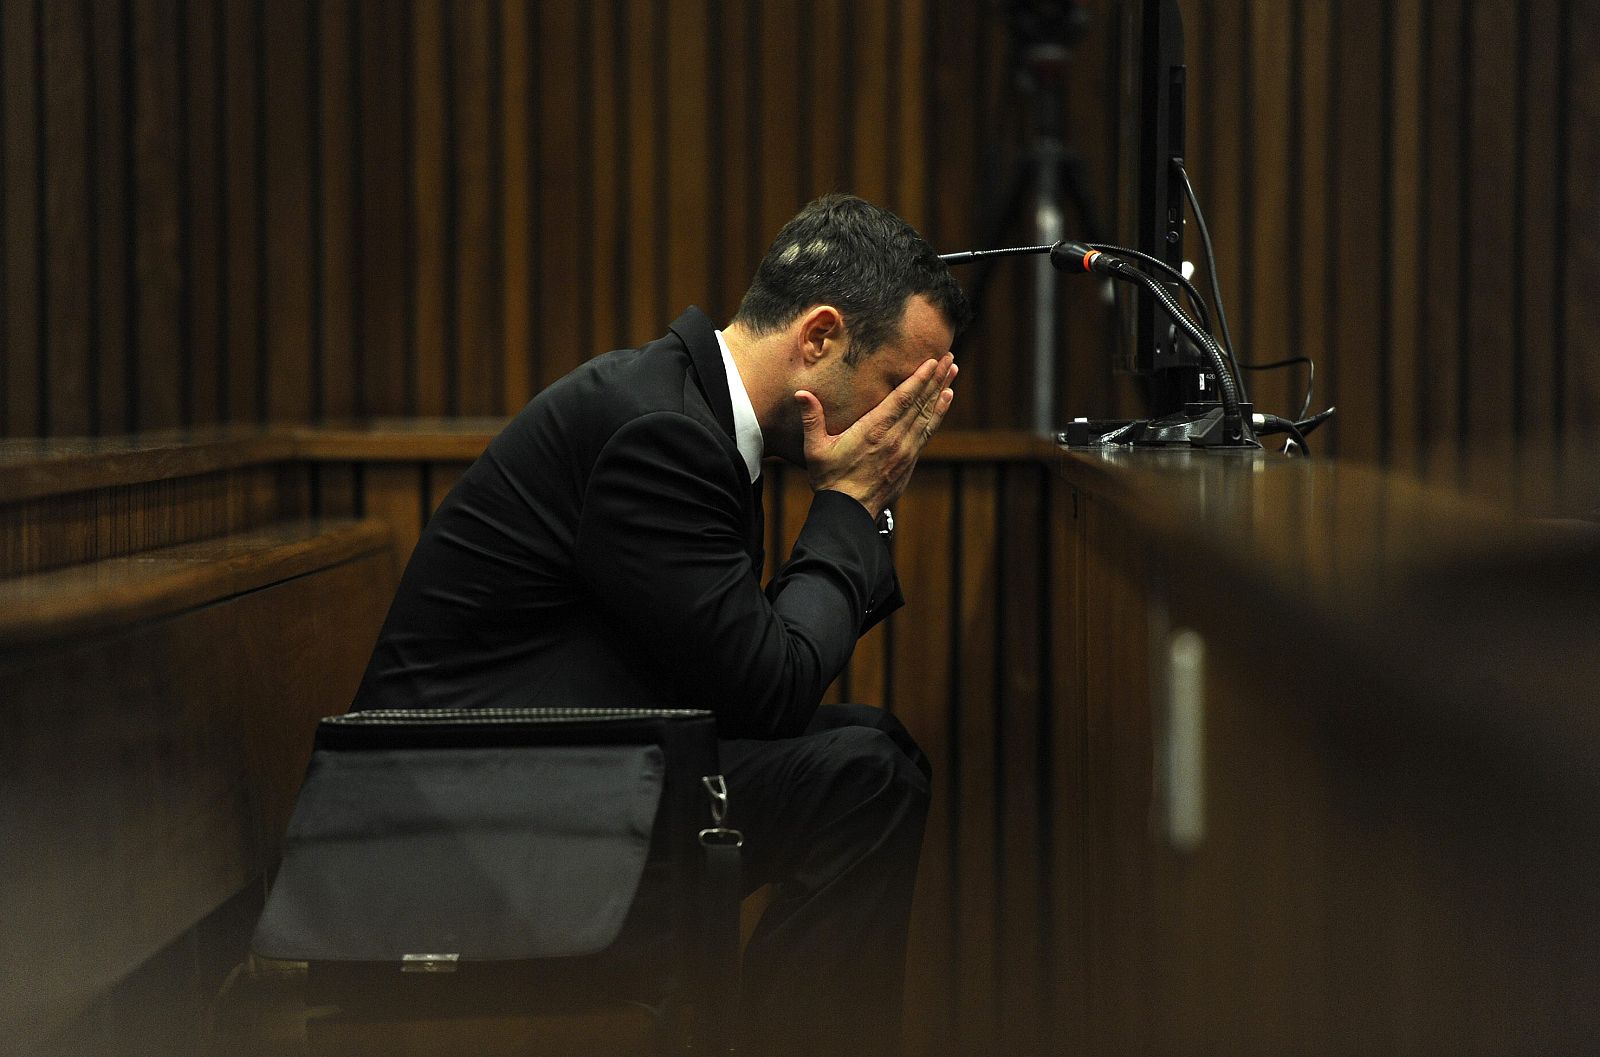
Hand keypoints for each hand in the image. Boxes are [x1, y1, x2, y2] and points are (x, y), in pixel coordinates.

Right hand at [794, 353, 957, 518]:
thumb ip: (812, 419)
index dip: (919, 379)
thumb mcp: (815, 450)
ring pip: (928, 414)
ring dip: (941, 391)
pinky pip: (928, 430)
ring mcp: (905, 450)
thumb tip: (801, 394)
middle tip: (949, 357)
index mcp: (874, 431)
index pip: (902, 399)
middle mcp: (895, 438)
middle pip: (920, 402)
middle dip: (936, 378)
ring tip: (953, 371)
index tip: (932, 361)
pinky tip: (945, 400)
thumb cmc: (830, 480)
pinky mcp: (909, 460)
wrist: (849, 512)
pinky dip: (938, 413)